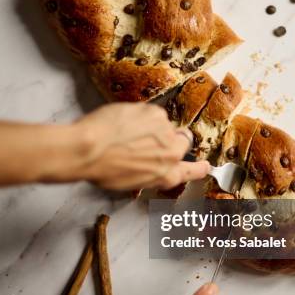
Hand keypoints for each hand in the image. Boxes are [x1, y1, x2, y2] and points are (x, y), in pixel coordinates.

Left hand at [75, 103, 209, 190]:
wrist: (88, 148)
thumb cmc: (102, 169)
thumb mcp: (128, 182)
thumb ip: (147, 173)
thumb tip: (145, 165)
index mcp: (165, 176)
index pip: (190, 171)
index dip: (198, 168)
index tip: (205, 166)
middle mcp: (171, 155)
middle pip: (183, 141)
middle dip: (172, 139)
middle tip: (150, 138)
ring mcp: (166, 132)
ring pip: (165, 125)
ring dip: (152, 126)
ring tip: (127, 132)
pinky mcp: (156, 114)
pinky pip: (153, 113)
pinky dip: (142, 115)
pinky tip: (125, 122)